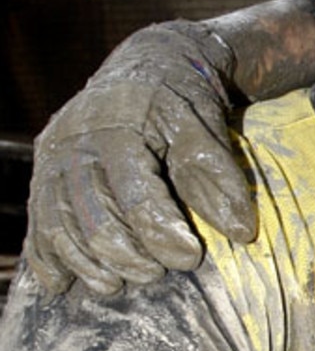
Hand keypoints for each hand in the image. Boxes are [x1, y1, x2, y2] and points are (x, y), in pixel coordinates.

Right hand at [25, 22, 256, 294]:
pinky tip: (62, 282)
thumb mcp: (207, 128)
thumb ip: (221, 179)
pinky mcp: (42, 171)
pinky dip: (46, 256)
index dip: (163, 233)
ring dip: (84, 262)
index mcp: (122, 129)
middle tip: (154, 274)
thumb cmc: (183, 102)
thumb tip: (241, 234)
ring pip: (57, 223)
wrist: (149, 65)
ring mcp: (53, 157)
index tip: (191, 258)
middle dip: (123, 254)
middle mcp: (77, 142)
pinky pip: (36, 220)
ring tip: (115, 285)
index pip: (137, 194)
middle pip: (91, 214)